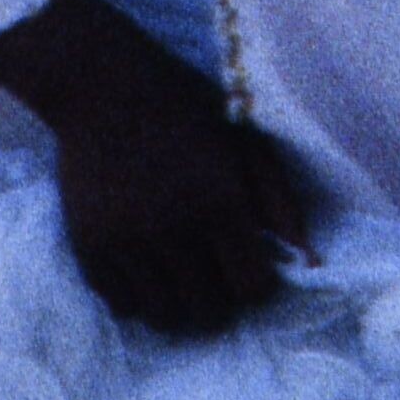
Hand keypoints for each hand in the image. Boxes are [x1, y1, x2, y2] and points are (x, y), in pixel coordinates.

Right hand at [0, 0, 317, 333]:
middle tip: (211, 270)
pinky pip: (122, 305)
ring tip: (179, 274)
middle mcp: (173, 227)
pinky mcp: (88, 246)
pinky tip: (144, 263)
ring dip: (178, 303)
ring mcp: (126, 241)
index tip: (245, 261)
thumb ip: (280, 202)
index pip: (252, 287)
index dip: (254, 280)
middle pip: (209, 311)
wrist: (100, 82)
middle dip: (219, 297)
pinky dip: (137, 295)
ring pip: (164, 317)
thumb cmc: (184, 108)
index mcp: (220, 200)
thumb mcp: (244, 141)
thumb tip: (310, 264)